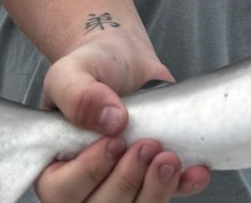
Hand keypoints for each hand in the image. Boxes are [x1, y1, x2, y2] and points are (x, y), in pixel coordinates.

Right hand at [35, 32, 211, 201]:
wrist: (125, 61)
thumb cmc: (91, 69)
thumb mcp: (72, 72)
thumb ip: (79, 94)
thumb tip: (110, 121)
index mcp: (54, 166)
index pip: (62, 192)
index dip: (89, 173)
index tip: (113, 142)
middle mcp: (85, 186)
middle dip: (127, 182)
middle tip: (146, 145)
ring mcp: (121, 186)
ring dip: (156, 190)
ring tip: (168, 157)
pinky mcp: (152, 181)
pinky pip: (170, 196)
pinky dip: (184, 186)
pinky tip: (196, 171)